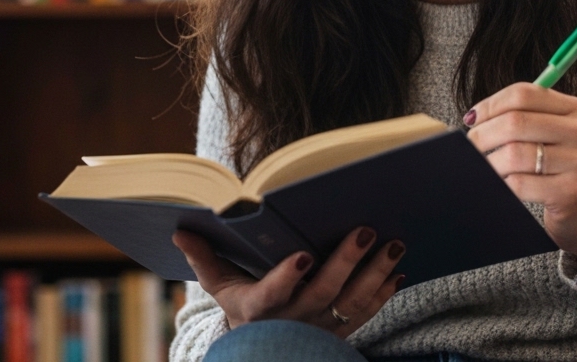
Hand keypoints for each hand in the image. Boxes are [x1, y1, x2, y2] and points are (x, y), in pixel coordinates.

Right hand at [171, 226, 404, 337]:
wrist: (263, 346)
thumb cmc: (241, 305)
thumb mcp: (220, 285)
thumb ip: (202, 258)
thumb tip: (179, 230)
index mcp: (260, 308)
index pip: (272, 295)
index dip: (286, 278)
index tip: (301, 256)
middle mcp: (293, 321)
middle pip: (323, 293)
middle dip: (346, 261)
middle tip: (366, 229)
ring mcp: (320, 327)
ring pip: (352, 303)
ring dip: (375, 274)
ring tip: (394, 244)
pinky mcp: (340, 331)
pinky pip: (366, 314)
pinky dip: (384, 293)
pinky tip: (397, 271)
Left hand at [465, 82, 576, 276]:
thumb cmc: (560, 170)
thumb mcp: (551, 136)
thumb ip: (522, 118)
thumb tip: (474, 117)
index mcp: (576, 110)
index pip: (524, 94)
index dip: (491, 105)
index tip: (472, 119)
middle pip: (516, 122)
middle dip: (483, 134)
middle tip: (471, 147)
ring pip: (514, 153)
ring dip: (490, 163)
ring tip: (485, 168)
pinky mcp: (571, 192)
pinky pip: (520, 183)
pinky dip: (503, 185)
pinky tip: (502, 186)